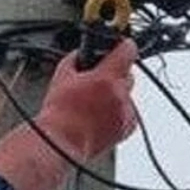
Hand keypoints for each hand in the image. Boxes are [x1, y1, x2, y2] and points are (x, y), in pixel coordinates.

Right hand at [36, 38, 137, 160]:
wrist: (61, 143)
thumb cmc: (60, 114)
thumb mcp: (62, 75)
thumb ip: (76, 58)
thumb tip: (82, 53)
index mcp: (107, 78)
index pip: (128, 50)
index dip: (122, 47)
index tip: (119, 47)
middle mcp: (120, 95)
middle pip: (128, 74)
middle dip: (115, 75)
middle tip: (98, 82)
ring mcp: (125, 113)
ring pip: (127, 94)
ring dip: (116, 94)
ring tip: (95, 103)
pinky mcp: (127, 127)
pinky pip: (129, 112)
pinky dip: (118, 111)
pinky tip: (100, 115)